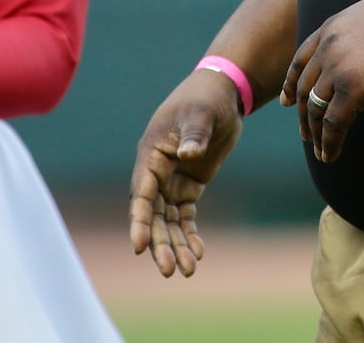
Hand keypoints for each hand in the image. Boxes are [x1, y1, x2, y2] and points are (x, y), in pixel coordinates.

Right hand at [129, 69, 243, 277]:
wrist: (223, 93)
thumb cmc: (207, 98)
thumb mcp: (202, 113)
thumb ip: (194, 133)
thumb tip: (187, 154)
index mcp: (151, 153)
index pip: (141, 193)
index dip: (139, 221)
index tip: (139, 247)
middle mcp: (156, 170)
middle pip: (152, 214)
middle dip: (160, 242)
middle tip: (169, 270)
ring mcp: (171, 179)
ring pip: (167, 219)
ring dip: (175, 244)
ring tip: (188, 270)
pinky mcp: (188, 185)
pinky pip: (184, 215)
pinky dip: (189, 233)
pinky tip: (198, 251)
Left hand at [281, 0, 363, 163]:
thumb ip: (351, 33)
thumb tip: (353, 47)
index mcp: (330, 29)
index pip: (300, 60)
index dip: (291, 83)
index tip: (287, 101)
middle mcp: (327, 48)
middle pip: (303, 87)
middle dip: (301, 114)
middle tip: (304, 133)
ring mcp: (338, 68)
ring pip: (315, 108)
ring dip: (314, 133)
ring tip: (317, 150)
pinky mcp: (353, 89)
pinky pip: (333, 123)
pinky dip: (329, 142)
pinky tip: (329, 155)